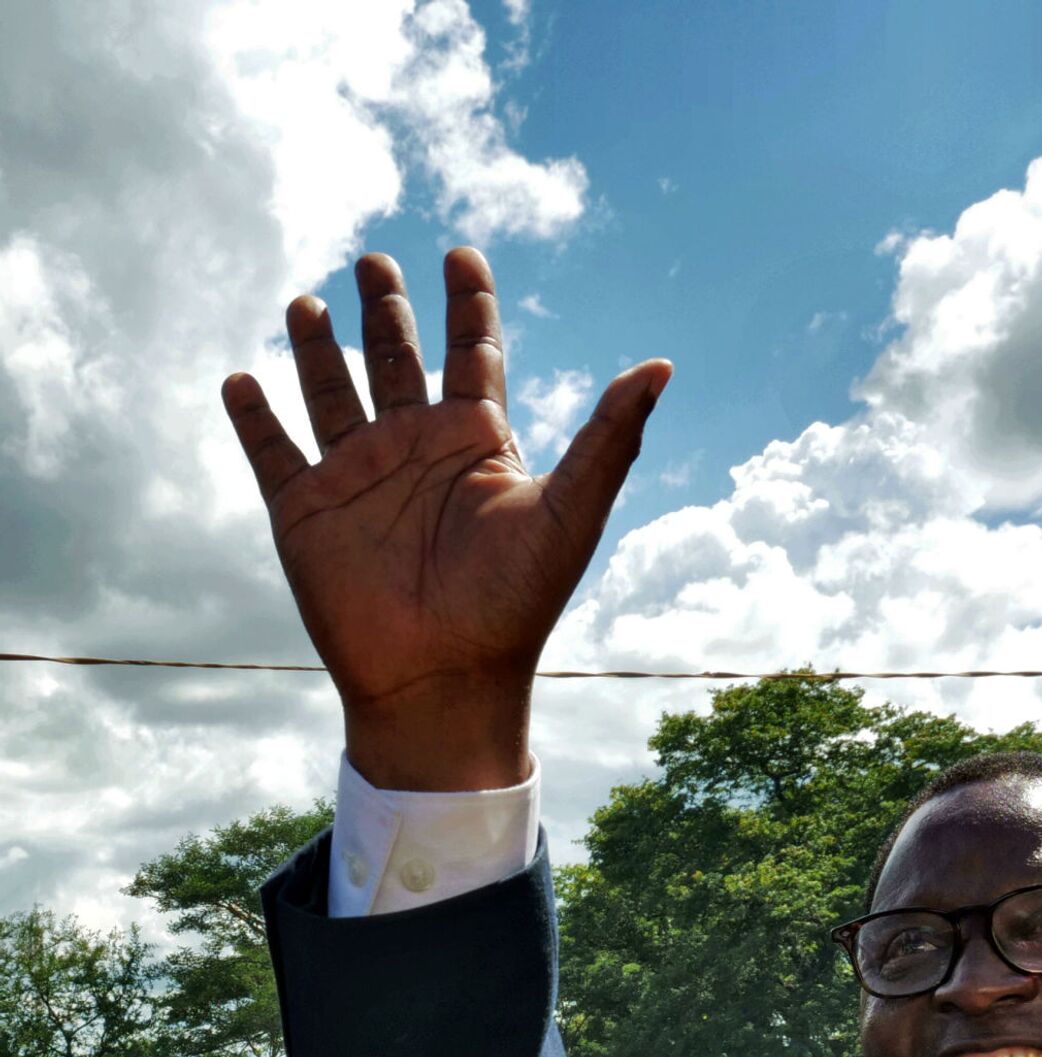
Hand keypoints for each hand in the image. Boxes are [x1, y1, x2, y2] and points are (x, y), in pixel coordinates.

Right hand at [221, 248, 670, 791]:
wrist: (444, 680)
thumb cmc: (514, 604)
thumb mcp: (570, 512)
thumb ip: (610, 438)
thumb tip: (663, 367)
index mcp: (477, 446)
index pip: (475, 356)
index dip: (470, 305)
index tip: (462, 254)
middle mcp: (416, 452)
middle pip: (396, 361)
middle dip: (386, 311)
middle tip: (375, 261)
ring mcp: (358, 478)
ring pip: (331, 392)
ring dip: (316, 348)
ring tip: (306, 302)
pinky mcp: (304, 511)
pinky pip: (272, 451)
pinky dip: (253, 415)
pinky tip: (241, 377)